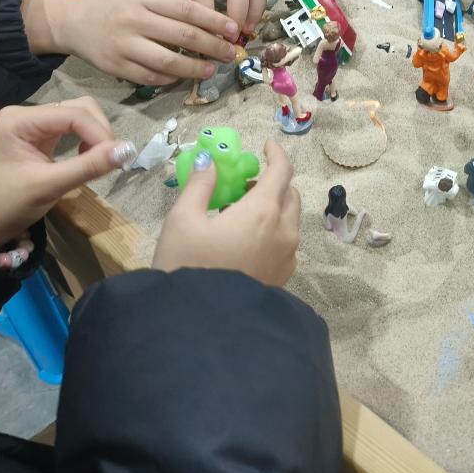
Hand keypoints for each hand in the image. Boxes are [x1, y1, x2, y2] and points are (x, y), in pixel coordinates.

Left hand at [0, 98, 133, 248]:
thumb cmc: (7, 205)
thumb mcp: (48, 186)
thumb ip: (88, 166)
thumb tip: (127, 150)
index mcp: (20, 120)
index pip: (74, 114)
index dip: (100, 133)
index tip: (118, 159)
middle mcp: (27, 114)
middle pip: (79, 108)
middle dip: (99, 131)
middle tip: (110, 160)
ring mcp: (33, 123)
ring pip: (79, 114)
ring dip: (95, 134)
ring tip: (98, 160)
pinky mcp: (39, 134)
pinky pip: (72, 127)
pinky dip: (87, 139)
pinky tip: (87, 158)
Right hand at [24, 0, 239, 86]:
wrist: (67, 18)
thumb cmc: (111, 4)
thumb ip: (168, 6)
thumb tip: (210, 25)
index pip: (188, 9)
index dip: (215, 21)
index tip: (233, 30)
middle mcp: (134, 20)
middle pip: (183, 36)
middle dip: (213, 47)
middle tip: (230, 53)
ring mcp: (124, 45)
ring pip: (169, 61)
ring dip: (195, 68)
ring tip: (210, 69)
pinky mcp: (115, 67)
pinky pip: (151, 77)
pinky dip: (171, 79)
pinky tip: (183, 76)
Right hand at [153, 139, 300, 285]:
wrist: (198, 327)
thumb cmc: (187, 266)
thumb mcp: (182, 220)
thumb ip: (199, 184)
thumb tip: (208, 160)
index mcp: (263, 211)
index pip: (282, 170)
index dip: (276, 153)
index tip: (266, 145)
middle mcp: (284, 231)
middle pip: (290, 194)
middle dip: (273, 182)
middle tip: (245, 184)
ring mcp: (288, 257)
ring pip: (291, 220)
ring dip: (274, 207)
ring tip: (242, 213)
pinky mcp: (283, 278)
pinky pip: (287, 243)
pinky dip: (274, 231)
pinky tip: (247, 241)